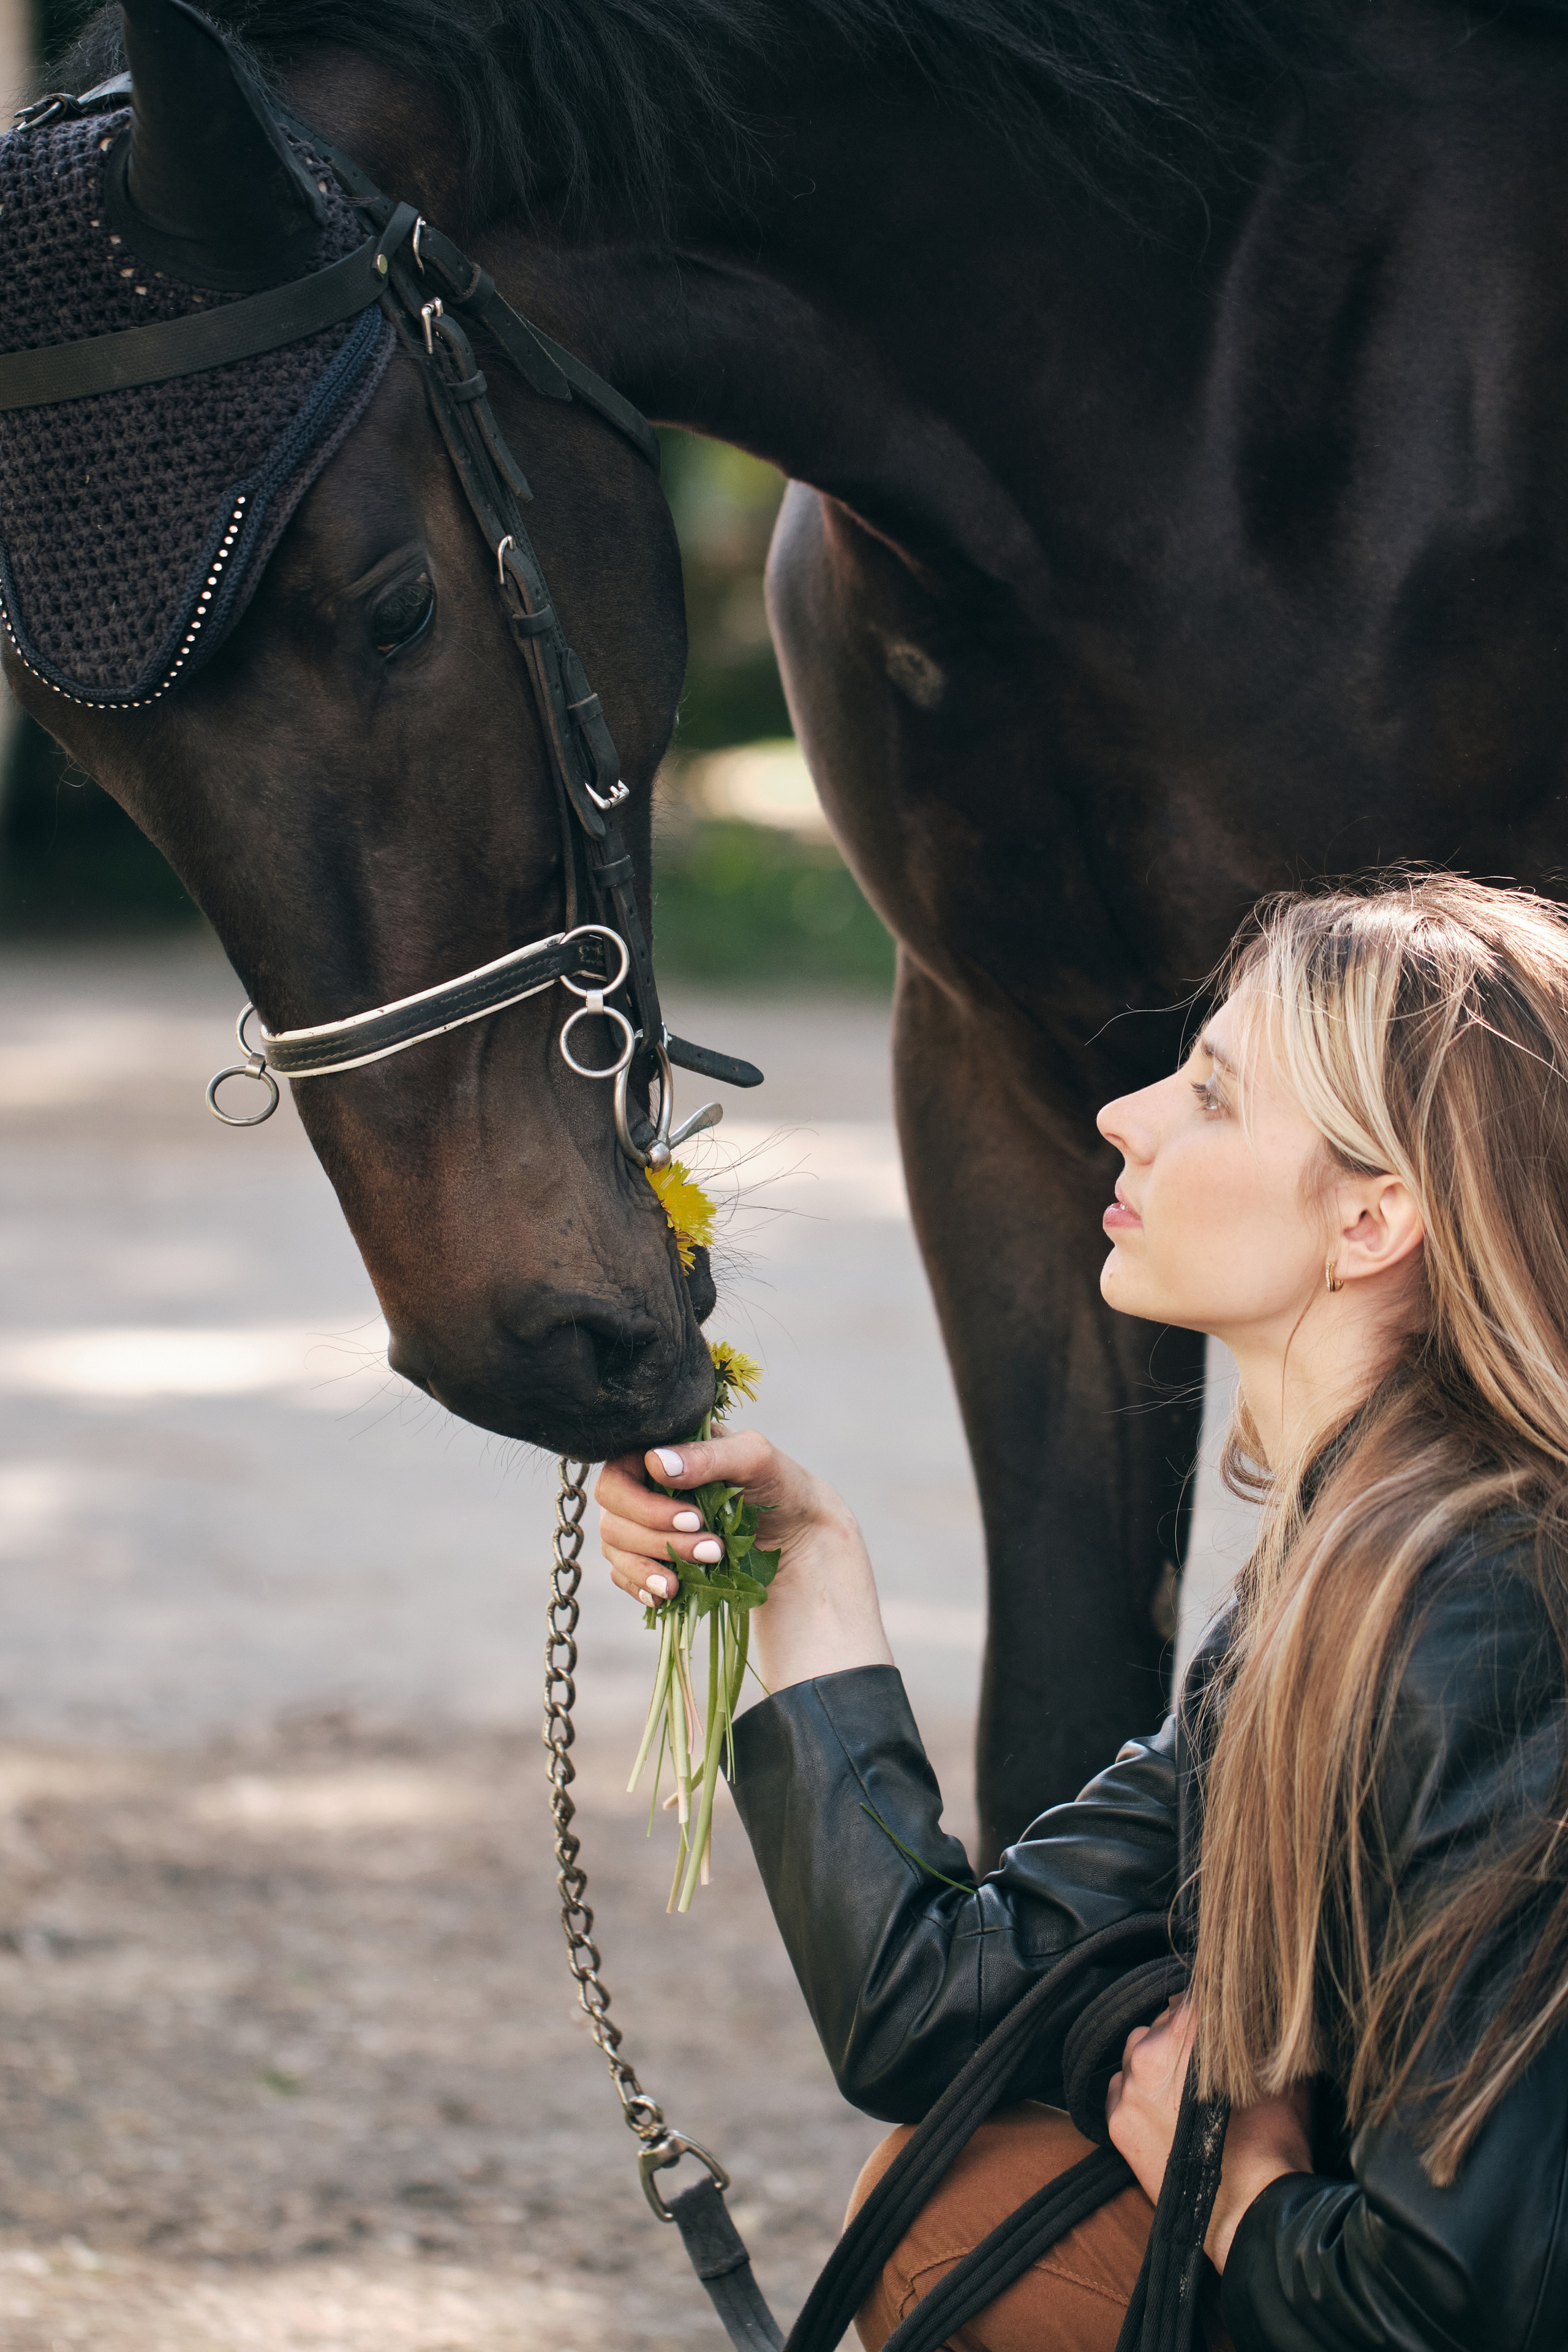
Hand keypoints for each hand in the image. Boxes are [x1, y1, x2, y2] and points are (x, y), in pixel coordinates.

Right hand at [595, 1430, 894, 1692]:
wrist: (798, 1535)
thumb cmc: (778, 1483)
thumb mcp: (755, 1457)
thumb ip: (709, 1455)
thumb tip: (656, 1462)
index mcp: (659, 1451)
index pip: (616, 1475)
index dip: (643, 1503)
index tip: (693, 1518)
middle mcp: (642, 1485)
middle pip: (613, 1516)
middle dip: (656, 1538)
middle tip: (711, 1547)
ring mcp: (642, 1524)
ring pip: (615, 1547)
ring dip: (651, 1565)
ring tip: (698, 1572)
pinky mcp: (648, 1558)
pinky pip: (623, 1575)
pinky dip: (642, 1586)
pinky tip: (669, 1593)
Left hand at [1104, 1999, 1313, 2271]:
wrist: (1252, 2215)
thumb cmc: (1275, 2144)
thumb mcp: (1282, 2073)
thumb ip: (1263, 2033)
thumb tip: (1260, 2010)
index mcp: (1185, 2036)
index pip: (1194, 1993)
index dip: (1214, 2002)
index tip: (1225, 2009)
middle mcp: (1147, 2056)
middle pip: (1164, 2020)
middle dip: (1187, 2033)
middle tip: (1211, 2055)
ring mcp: (1127, 2092)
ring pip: (1138, 2050)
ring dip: (1159, 2058)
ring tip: (1188, 2083)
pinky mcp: (1117, 2125)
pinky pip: (1120, 2087)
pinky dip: (1138, 2089)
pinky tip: (1164, 2105)